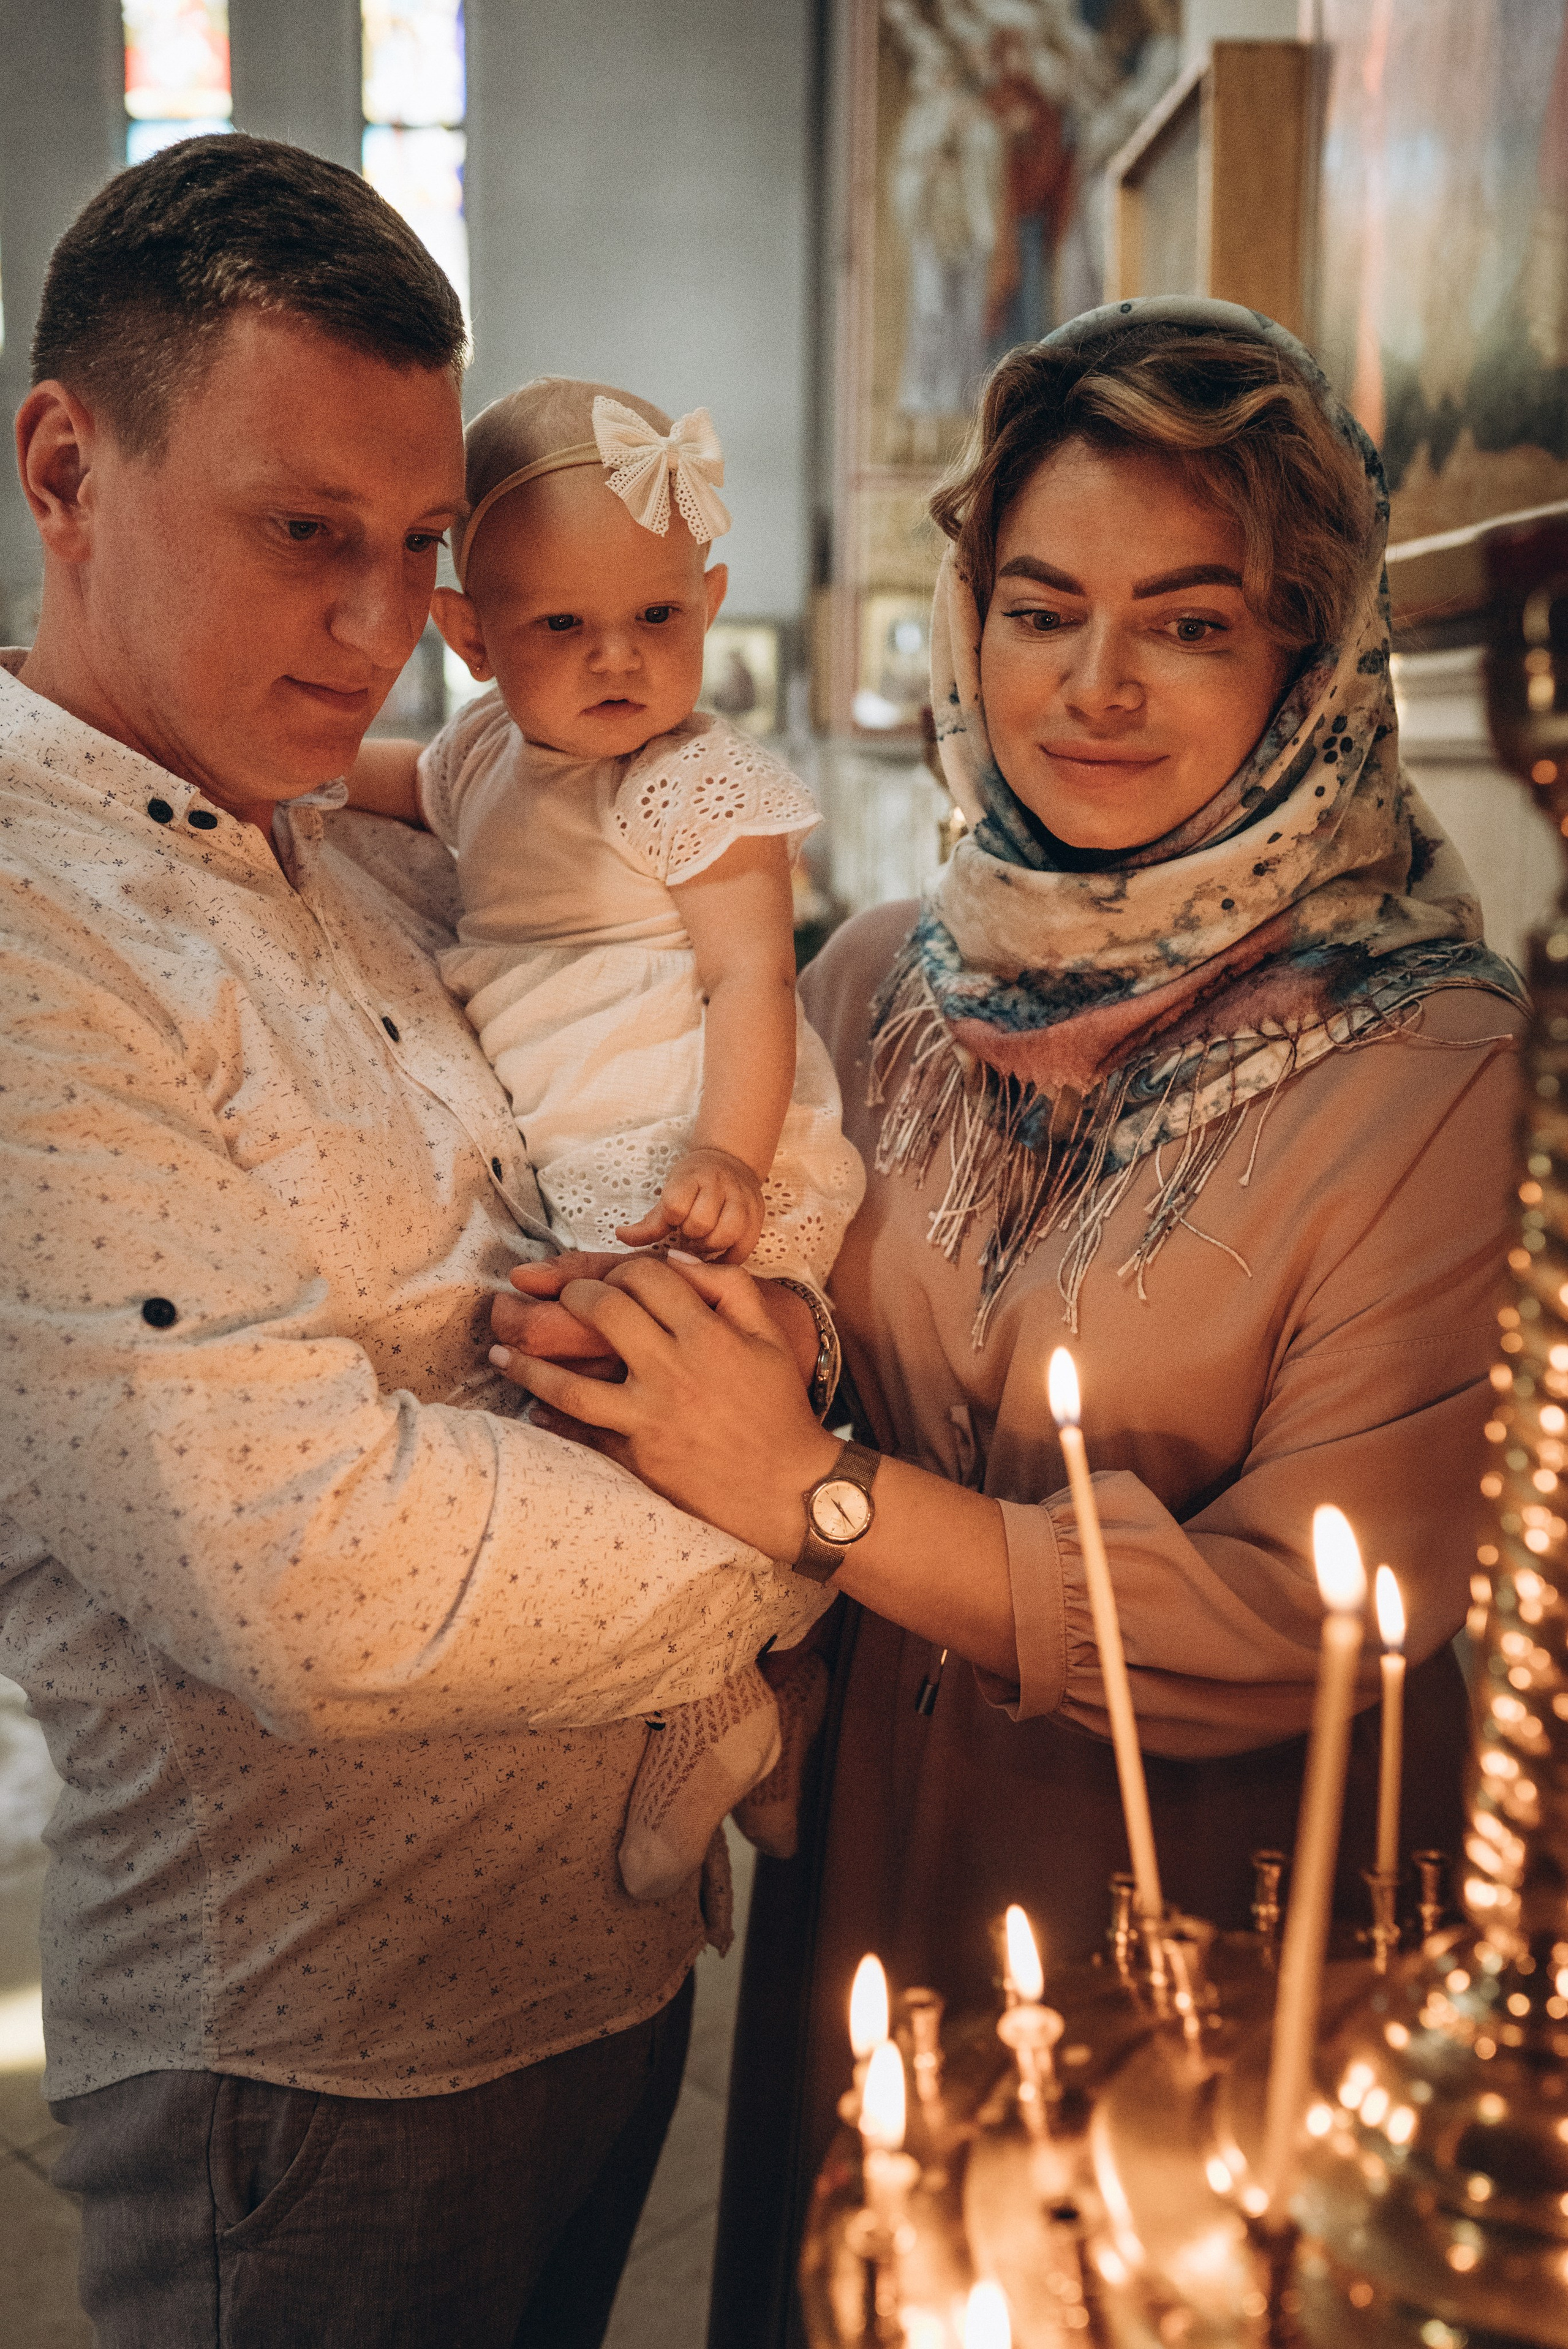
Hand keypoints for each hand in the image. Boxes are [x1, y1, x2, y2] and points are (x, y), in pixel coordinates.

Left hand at [488, 1255, 840, 1560]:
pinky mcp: (640, 1455)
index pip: (646, 1277)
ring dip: (528, 1364)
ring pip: (570, 1384)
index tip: (610, 1278)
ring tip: (500, 1352)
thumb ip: (728, 1287)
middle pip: (603, 1312)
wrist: (788, 1486)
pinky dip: (550, 1420)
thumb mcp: (767, 1335)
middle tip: (561, 1300)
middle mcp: (673, 1369)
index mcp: (707, 1333)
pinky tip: (529, 1407)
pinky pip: (582, 1435)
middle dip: (573, 1297)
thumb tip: (674, 1258)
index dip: (620, 1270)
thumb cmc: (779, 1407)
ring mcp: (650, 1416)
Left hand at [615, 1147, 765, 1261]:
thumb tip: (620, 1236)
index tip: (673, 1221)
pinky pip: (743, 1249)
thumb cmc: (693, 1182)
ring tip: (702, 1242)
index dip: (671, 1220)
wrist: (731, 1162)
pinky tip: (716, 1254)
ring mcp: (744, 1200)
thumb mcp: (669, 1193)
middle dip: (689, 1235)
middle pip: (700, 1223)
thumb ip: (649, 1222)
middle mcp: (722, 1184)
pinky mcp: (758, 1217)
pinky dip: (726, 1258)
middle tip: (688, 1234)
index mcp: (694, 1175)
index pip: (675, 1206)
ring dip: (709, 1246)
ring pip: (725, 1235)